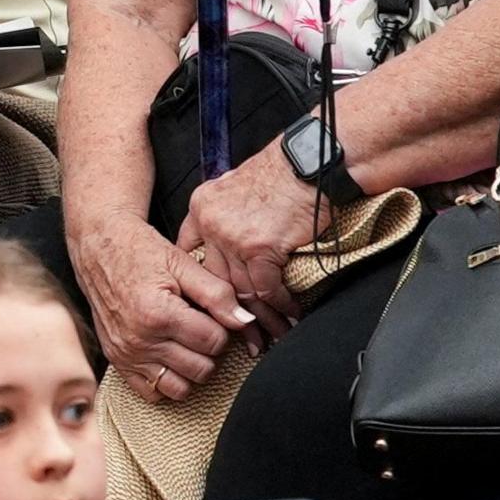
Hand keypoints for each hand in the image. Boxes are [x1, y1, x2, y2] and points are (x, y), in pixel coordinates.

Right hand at [66, 216, 245, 401]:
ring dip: (190, 368)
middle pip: (201, 369)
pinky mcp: (116, 360)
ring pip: (180, 387)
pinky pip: (152, 392)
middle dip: (208, 349)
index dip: (221, 328)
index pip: (214, 342)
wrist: (98, 245)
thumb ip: (217, 294)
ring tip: (186, 342)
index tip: (210, 314)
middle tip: (199, 326)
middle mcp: (140, 339)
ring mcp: (126, 353)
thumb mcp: (182, 263)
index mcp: (158, 314)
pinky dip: (165, 380)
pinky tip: (168, 355)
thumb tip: (245, 321)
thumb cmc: (140, 250)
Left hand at [172, 150, 317, 334]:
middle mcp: (210, 223)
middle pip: (215, 279)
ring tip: (272, 336)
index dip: (201, 284)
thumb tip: (227, 244)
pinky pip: (266, 288)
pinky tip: (291, 315)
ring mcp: (232, 236)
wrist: (309, 164)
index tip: (209, 308)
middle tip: (244, 336)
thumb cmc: (282, 174)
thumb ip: (225, 214)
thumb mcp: (236, 186)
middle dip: (229, 312)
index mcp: (201, 207)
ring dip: (260, 317)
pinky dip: (281, 305)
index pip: (190, 253)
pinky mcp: (259, 247)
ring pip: (240, 289)